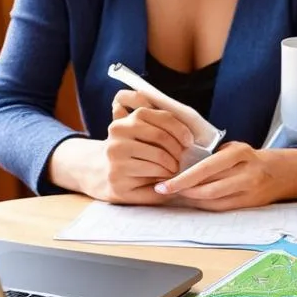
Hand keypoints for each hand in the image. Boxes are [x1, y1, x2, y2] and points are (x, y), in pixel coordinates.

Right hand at [76, 89, 193, 203]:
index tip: (189, 142)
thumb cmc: (135, 154)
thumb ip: (162, 125)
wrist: (105, 174)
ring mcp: (115, 154)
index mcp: (129, 118)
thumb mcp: (144, 135)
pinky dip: (165, 178)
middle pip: (161, 136)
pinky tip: (164, 179)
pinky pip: (152, 175)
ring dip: (173, 166)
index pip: (163, 117)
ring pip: (159, 157)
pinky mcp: (117, 176)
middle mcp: (118, 132)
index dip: (181, 130)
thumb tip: (191, 130)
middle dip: (178, 150)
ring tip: (174, 170)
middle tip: (183, 160)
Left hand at [150, 142, 289, 210]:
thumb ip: (212, 157)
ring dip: (191, 199)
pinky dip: (203, 205)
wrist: (282, 172)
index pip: (206, 168)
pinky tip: (192, 200)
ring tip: (175, 194)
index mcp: (240, 153)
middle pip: (208, 187)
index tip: (163, 184)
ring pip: (213, 201)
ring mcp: (249, 190)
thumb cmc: (250, 158)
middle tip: (163, 190)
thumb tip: (179, 167)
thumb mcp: (234, 149)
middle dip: (182, 191)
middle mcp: (247, 172)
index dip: (183, 178)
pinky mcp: (249, 204)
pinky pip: (220, 208)